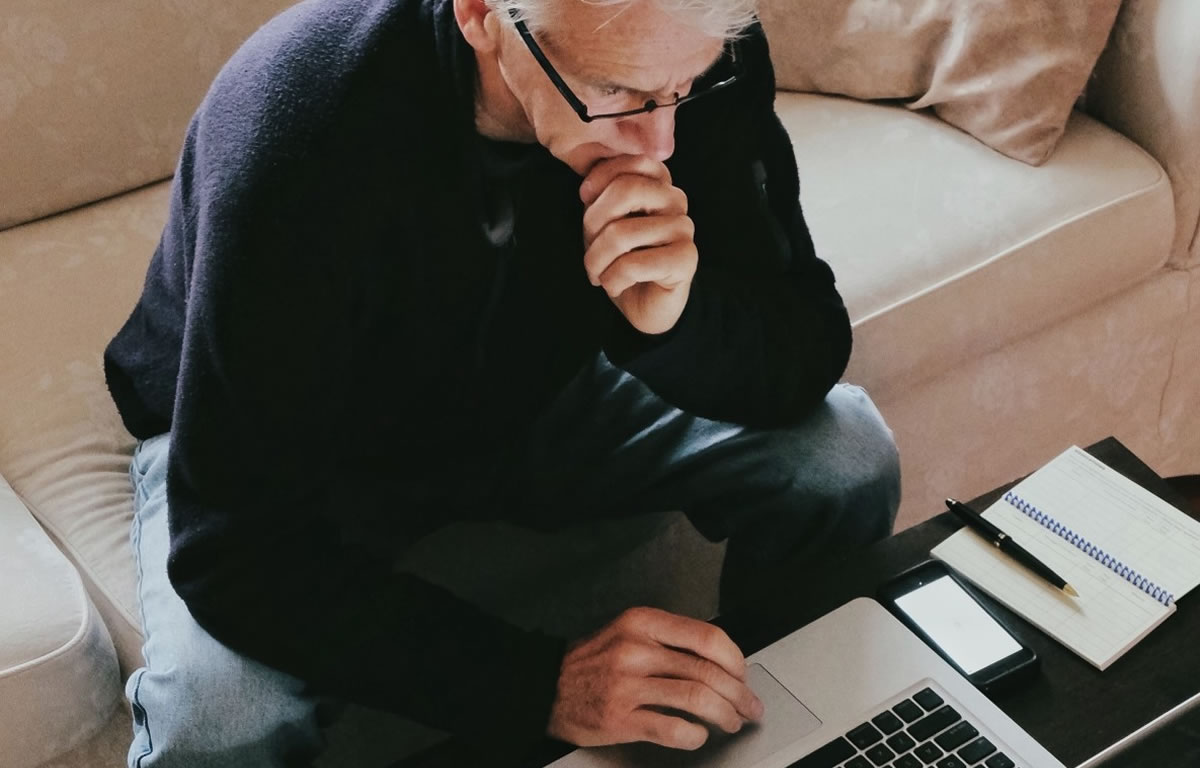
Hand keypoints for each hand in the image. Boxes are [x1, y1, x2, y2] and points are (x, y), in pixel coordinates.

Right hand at [546, 606, 764, 749]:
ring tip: (730, 722)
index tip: (744, 675)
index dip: (735, 659)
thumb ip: (669, 641)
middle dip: (739, 693)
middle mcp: (636, 649)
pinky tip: (698, 735)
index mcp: (642, 622)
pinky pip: (672, 728)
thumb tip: (720, 662)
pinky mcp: (620, 718)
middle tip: (749, 706)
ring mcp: (627, 684)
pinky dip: (694, 735)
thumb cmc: (591, 662)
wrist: (544, 685)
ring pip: (696, 697)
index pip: (706, 636)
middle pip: (707, 670)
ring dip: (724, 715)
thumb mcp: (628, 633)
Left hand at [580, 156, 697, 335]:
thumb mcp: (602, 222)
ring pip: (622, 233)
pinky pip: (633, 264)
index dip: (598, 181)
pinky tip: (615, 286)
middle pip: (626, 190)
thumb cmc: (621, 260)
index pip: (630, 161)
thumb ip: (601, 196)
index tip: (585, 203)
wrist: (643, 306)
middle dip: (593, 224)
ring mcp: (684, 228)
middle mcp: (676, 200)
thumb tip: (588, 188)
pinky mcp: (686, 259)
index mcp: (658, 183)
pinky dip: (613, 280)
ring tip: (599, 274)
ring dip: (597, 261)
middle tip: (589, 250)